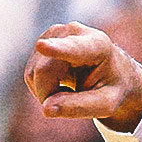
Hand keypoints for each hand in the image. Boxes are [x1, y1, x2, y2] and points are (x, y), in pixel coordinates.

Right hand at [25, 23, 141, 130]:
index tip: (42, 46)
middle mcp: (72, 32)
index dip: (56, 49)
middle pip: (43, 72)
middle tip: (73, 101)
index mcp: (97, 46)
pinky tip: (60, 82)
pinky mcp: (41, 41)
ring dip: (47, 92)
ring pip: (33, 74)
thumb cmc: (111, 87)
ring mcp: (53, 34)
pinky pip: (30, 74)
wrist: (110, 71)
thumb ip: (79, 107)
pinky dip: (43, 87)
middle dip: (50, 95)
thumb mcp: (105, 104)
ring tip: (70, 89)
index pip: (73, 49)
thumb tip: (46, 109)